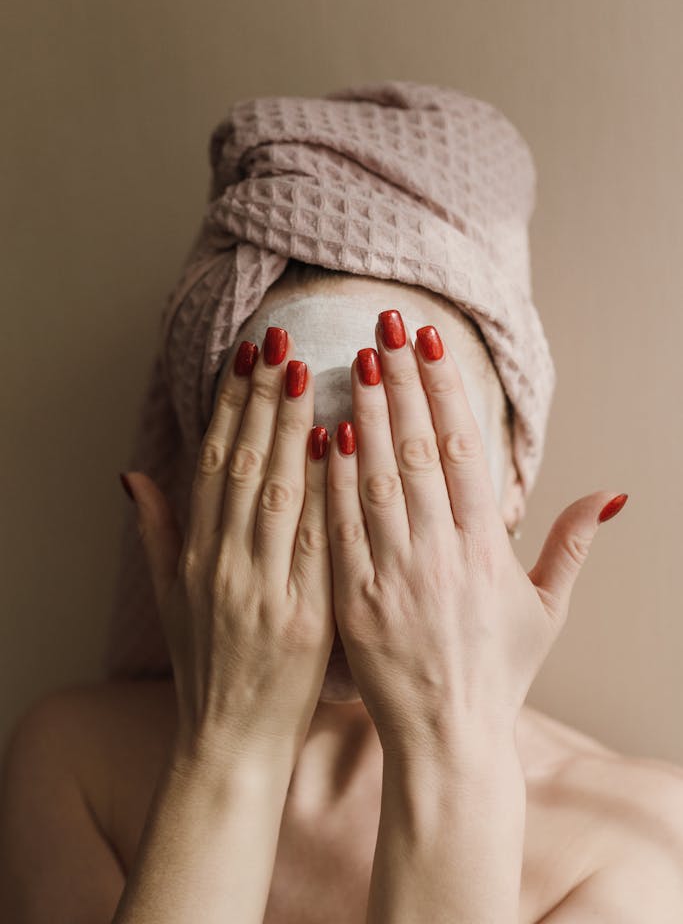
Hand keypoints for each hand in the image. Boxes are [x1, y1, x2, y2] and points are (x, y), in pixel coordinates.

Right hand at [123, 327, 334, 766]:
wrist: (230, 743)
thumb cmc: (204, 665)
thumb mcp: (169, 598)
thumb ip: (156, 531)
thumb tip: (132, 473)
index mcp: (195, 556)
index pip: (214, 462)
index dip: (229, 405)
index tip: (245, 356)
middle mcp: (224, 565)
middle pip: (246, 464)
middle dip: (262, 397)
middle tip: (280, 339)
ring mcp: (264, 590)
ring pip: (278, 491)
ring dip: (291, 425)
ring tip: (307, 368)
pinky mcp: (305, 617)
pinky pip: (316, 542)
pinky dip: (325, 491)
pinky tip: (339, 443)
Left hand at [326, 309, 627, 753]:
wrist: (450, 739)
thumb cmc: (500, 671)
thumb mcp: (547, 609)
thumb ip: (570, 544)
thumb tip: (609, 493)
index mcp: (485, 548)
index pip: (461, 450)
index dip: (444, 390)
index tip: (429, 342)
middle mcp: (440, 554)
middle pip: (416, 450)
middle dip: (400, 382)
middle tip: (383, 325)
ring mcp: (394, 576)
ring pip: (376, 480)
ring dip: (364, 416)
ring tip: (352, 361)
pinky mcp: (353, 601)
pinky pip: (341, 531)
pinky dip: (332, 482)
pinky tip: (322, 435)